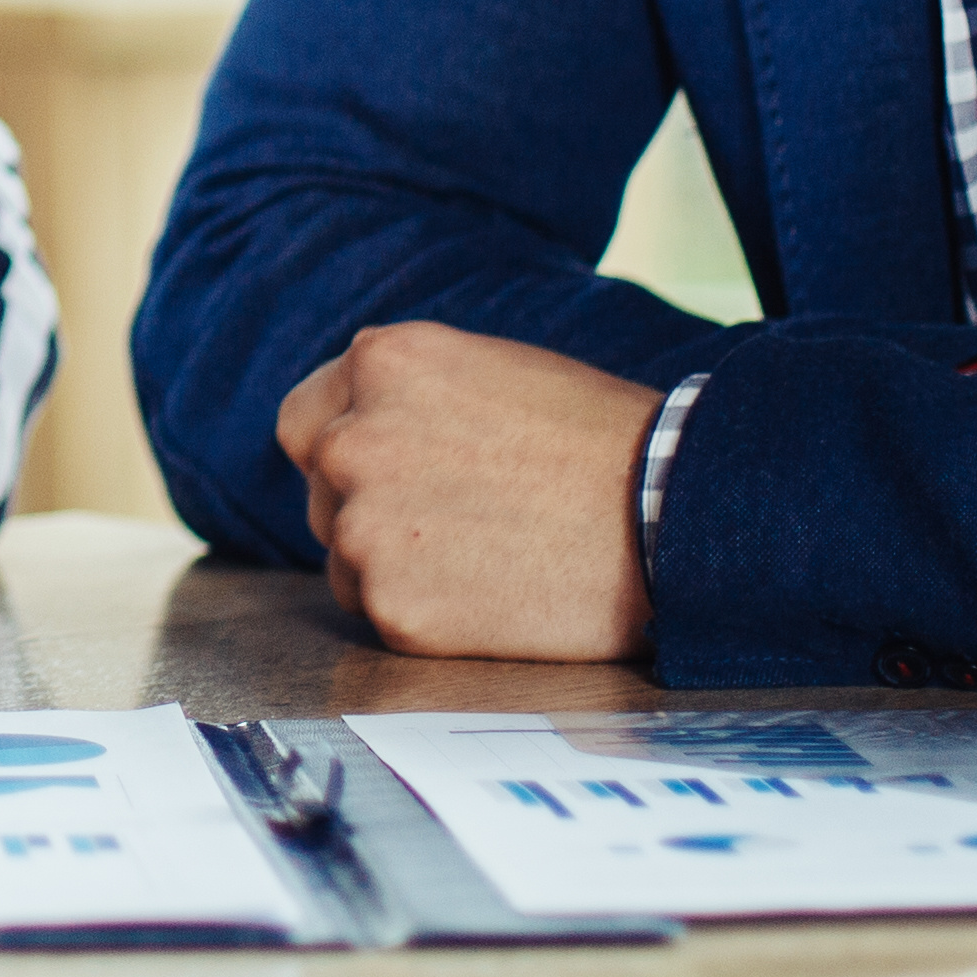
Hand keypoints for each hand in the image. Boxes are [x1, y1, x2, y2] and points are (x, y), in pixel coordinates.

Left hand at [273, 322, 657, 662]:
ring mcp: (365, 527)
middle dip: (370, 505)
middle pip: (322, 490)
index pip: (305, 420)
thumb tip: (358, 427)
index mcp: (380, 363)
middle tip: (452, 520)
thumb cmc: (599, 440)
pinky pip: (383, 613)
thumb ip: (406, 397)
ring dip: (396, 562)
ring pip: (346, 558)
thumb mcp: (486, 372)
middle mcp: (352, 440)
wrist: (670, 518)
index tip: (387, 473)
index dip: (344, 449)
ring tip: (488, 553)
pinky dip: (427, 611)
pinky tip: (492, 591)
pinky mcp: (394, 608)